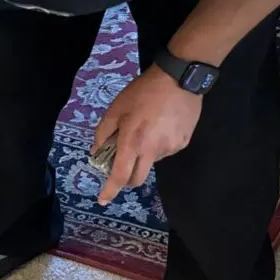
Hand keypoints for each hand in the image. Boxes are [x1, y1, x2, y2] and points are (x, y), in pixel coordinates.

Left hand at [93, 67, 202, 205]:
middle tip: (122, 164)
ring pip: (152, 162)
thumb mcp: (116, 109)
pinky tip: (161, 126)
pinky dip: (158, 145)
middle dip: (127, 178)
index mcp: (133, 142)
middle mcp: (152, 151)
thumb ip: (103, 133)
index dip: (110, 190)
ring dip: (144, 154)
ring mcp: (170, 149)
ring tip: (147, 129)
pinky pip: (166, 151)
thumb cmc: (143, 92)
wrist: (180, 79)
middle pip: (137, 178)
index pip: (120, 175)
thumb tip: (97, 153)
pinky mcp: (183, 143)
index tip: (103, 200)